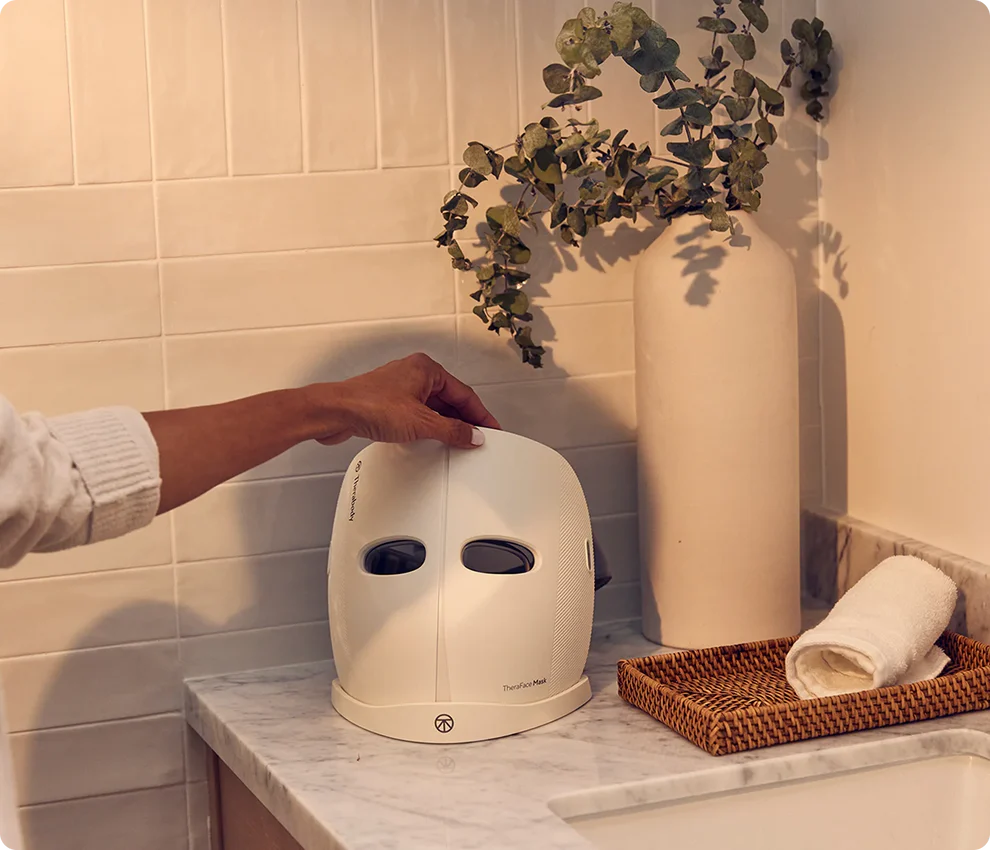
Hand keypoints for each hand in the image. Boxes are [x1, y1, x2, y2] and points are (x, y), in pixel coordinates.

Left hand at [309, 353, 500, 448]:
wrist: (334, 412)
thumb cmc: (368, 404)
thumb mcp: (421, 422)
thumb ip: (451, 430)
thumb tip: (472, 435)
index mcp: (426, 369)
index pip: (463, 393)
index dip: (479, 414)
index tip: (489, 429)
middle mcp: (413, 374)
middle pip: (448, 399)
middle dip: (463, 419)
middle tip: (475, 437)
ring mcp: (399, 388)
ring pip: (432, 407)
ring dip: (444, 424)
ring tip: (455, 441)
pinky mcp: (387, 403)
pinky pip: (416, 414)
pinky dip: (427, 426)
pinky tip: (429, 439)